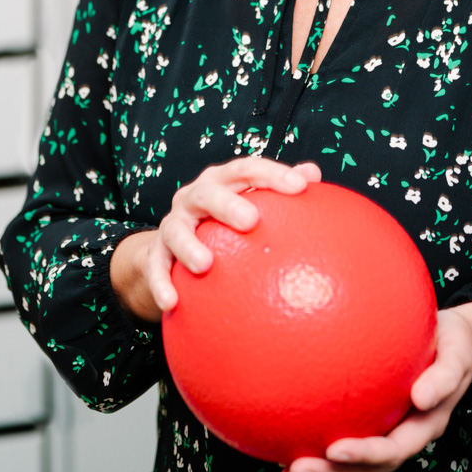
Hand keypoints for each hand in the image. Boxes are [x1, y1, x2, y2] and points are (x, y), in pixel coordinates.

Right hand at [109, 156, 321, 322]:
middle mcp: (195, 197)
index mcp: (222, 181)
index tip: (301, 186)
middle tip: (251, 221)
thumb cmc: (224, 222)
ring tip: (206, 265)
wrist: (171, 244)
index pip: (248, 169)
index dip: (273, 173)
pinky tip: (173, 302)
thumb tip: (315, 174)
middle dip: (228, 204)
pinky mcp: (156, 253)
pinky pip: (156, 268)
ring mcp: (174, 224)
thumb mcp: (249, 202)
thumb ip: (278, 191)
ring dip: (189, 245)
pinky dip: (161, 283)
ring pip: (176, 229)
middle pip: (208, 193)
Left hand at [281, 301, 471, 471]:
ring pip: (354, 460)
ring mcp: (389, 428)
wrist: (453, 337)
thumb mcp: (458, 354)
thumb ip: (444, 377)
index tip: (334, 450)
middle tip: (296, 469)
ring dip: (322, 469)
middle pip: (367, 467)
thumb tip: (420, 398)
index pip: (392, 450)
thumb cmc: (454, 342)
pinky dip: (319, 442)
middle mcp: (404, 434)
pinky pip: (346, 431)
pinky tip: (290, 437)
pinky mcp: (374, 416)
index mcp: (425, 426)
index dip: (364, 455)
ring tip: (286, 470)